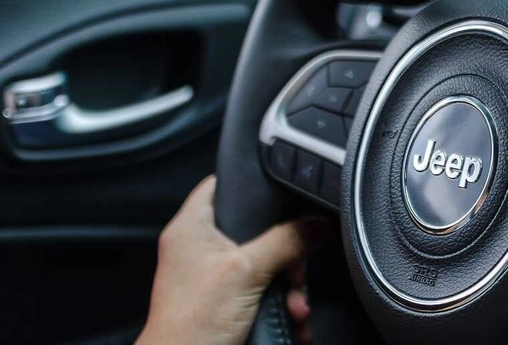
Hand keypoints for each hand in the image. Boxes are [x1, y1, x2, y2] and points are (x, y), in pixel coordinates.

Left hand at [137, 176, 325, 344]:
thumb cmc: (192, 324)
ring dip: (291, 287)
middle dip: (287, 256)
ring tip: (295, 307)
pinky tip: (293, 320)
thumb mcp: (246, 272)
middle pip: (258, 229)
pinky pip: (266, 292)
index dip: (252, 182)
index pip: (221, 183)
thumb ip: (284, 241)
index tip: (284, 190)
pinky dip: (283, 306)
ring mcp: (216, 276)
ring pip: (268, 264)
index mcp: (192, 228)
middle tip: (296, 273)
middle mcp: (202, 248)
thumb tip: (315, 223)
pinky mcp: (229, 301)